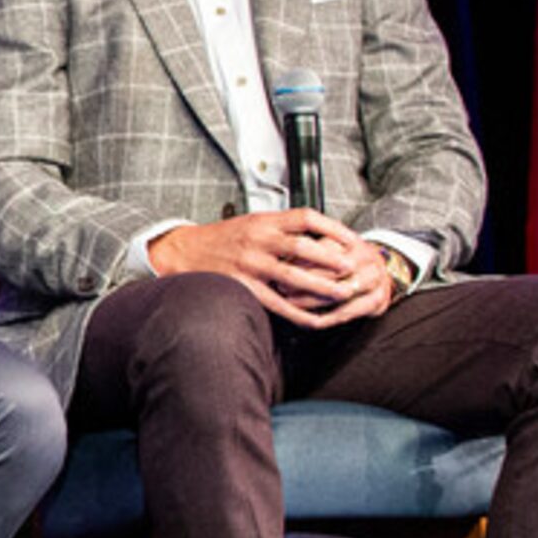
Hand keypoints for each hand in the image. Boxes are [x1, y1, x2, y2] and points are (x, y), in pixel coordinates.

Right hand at [147, 210, 391, 329]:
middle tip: (354, 268)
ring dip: (322, 287)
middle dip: (333, 259)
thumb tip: (320, 237)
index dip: (333, 228)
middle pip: (304, 247)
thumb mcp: (251, 222)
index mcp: (263, 221)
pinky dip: (298, 313)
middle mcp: (257, 240)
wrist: (184, 252)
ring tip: (343, 294)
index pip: (305, 217)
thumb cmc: (222, 239)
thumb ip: (281, 228)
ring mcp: (250, 265)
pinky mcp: (243, 286)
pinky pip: (277, 303)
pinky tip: (314, 319)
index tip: (352, 239)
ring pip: (294, 277)